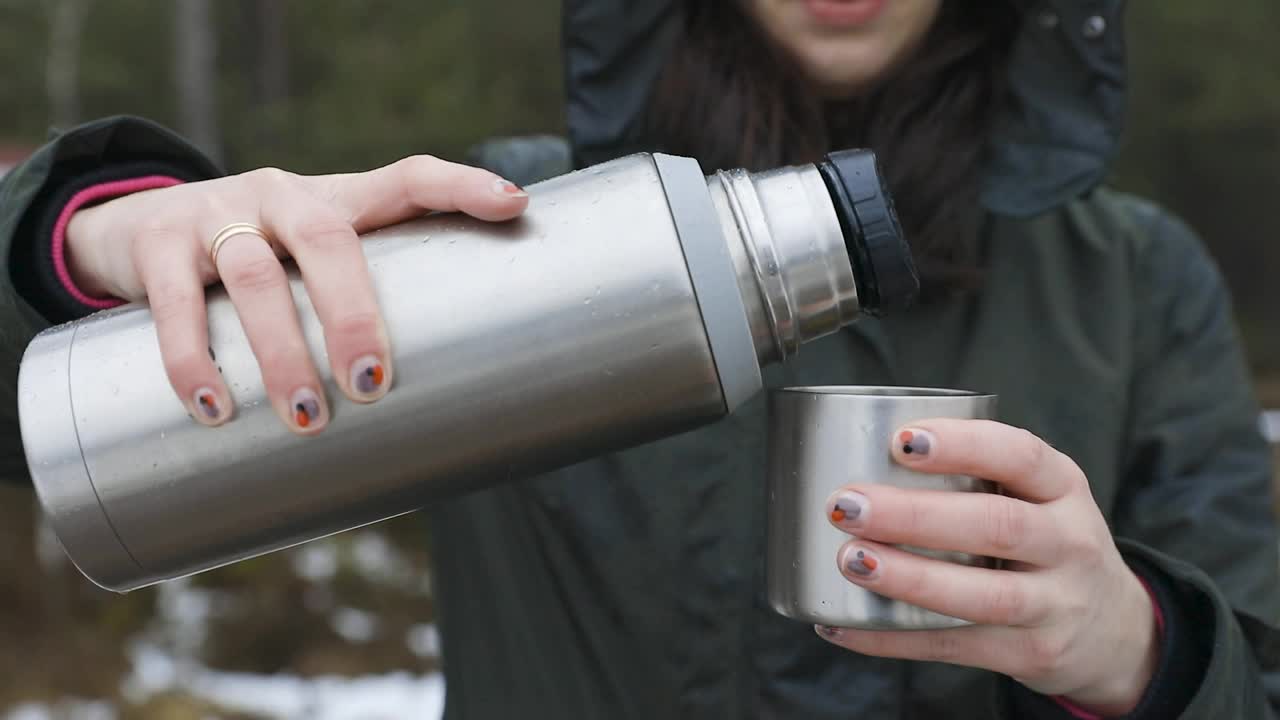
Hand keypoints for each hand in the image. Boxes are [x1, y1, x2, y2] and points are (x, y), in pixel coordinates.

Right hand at [64, 157, 529, 432]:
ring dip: (283, 352)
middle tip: (372, 386)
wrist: (130, 230)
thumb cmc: (253, 263)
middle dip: (354, 314)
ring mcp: (217, 214)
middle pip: (329, 239)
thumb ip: (361, 299)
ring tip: (305, 418)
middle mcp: (280, 197)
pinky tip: (214, 406)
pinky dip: (193, 360)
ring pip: (255, 278)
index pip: (406, 178)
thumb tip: (440, 400)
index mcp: (334, 200)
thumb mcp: (307, 263)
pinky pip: (176, 303)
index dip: (460, 187)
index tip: (514, 206)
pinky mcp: (155, 242)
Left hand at [816, 419, 1159, 715]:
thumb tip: (857, 452)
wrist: (1113, 631)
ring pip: (982, 595)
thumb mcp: (1037, 497)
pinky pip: (955, 647)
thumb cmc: (1044, 543)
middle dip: (915, 515)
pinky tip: (842, 626)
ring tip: (850, 559)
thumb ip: (976, 475)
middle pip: (995, 526)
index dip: (962, 445)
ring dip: (909, 578)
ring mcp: (1055, 605)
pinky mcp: (1031, 654)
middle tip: (849, 504)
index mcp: (1063, 487)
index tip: (900, 440)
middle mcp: (1069, 543)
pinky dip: (892, 638)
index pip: (1020, 456)